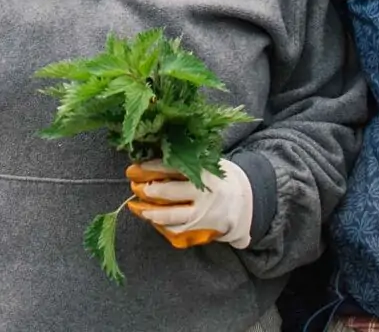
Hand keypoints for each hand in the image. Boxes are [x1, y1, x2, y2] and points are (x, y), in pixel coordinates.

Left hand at [125, 159, 252, 249]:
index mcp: (205, 172)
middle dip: (149, 189)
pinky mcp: (199, 227)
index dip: (153, 167)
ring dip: (151, 211)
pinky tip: (150, 218)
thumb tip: (159, 151)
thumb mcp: (210, 163)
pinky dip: (161, 224)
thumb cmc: (220, 178)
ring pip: (171, 214)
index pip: (174, 168)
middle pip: (171, 191)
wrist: (243, 203)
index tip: (137, 167)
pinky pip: (176, 227)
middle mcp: (203, 192)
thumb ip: (190, 159)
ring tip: (136, 207)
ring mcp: (201, 212)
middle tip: (135, 186)